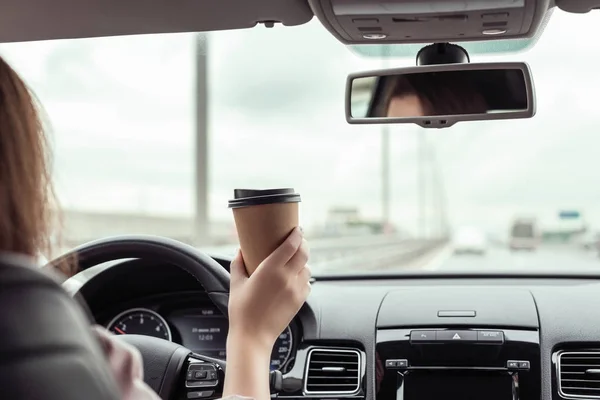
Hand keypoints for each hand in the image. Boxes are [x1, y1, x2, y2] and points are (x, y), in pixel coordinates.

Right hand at [224, 227, 309, 399]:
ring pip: (307, 268)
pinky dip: (303, 278)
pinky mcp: (300, 301)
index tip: (297, 229)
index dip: (297, 234)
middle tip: (298, 241)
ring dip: (303, 262)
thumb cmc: (242, 311)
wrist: (253, 336)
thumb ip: (238, 264)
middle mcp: (287, 277)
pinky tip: (294, 279)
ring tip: (294, 261)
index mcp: (271, 269)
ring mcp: (296, 289)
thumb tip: (240, 251)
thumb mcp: (236, 283)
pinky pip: (307, 283)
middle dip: (303, 244)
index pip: (292, 244)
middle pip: (304, 253)